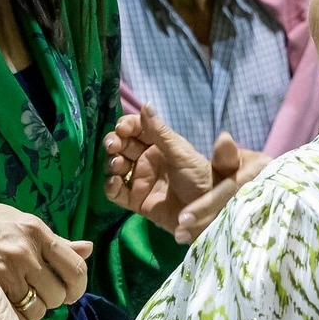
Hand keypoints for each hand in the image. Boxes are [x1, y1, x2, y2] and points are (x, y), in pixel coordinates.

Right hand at [0, 200, 92, 319]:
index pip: (75, 270)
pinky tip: (3, 307)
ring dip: (33, 310)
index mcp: (35, 229)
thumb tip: (88, 248)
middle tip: (36, 295)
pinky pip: (17, 314)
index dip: (76, 288)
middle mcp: (24, 249)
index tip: (69, 293)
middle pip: (59, 295)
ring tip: (16, 299)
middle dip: (52, 301)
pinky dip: (15, 317)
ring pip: (39, 308)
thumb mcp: (16, 224)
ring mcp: (6, 269)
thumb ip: (53, 241)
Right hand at [103, 105, 264, 242]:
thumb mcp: (181, 153)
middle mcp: (146, 160)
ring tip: (118, 165)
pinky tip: (114, 182)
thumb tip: (145, 104)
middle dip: (114, 142)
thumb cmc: (200, 178)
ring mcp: (140, 180)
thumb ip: (160, 131)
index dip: (126, 125)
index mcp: (159, 144)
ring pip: (115, 166)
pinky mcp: (135, 200)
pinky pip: (116, 192)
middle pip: (121, 145)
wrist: (208, 215)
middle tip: (113, 146)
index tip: (121, 128)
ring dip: (111, 162)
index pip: (136, 128)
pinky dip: (110, 186)